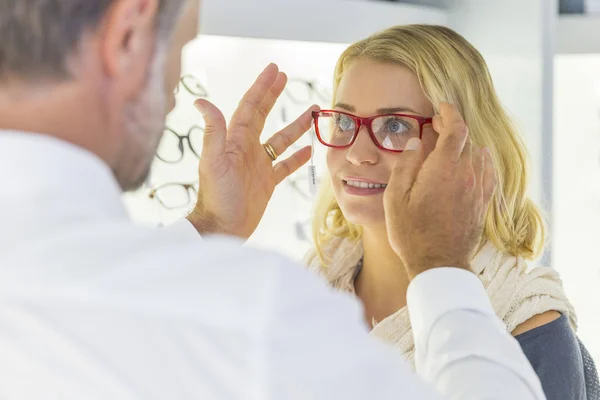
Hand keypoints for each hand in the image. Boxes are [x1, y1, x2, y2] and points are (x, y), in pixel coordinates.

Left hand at [187, 64, 316, 237]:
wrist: (223, 228)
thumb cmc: (217, 197)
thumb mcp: (214, 162)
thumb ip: (213, 131)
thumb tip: (201, 100)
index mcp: (235, 140)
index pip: (250, 107)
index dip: (262, 87)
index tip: (274, 70)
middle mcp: (247, 149)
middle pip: (263, 115)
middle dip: (273, 95)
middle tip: (285, 77)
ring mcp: (258, 165)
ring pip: (280, 139)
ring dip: (295, 125)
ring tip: (312, 111)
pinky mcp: (267, 183)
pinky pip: (285, 166)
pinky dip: (296, 157)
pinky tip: (309, 150)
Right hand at [383, 103, 496, 278]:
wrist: (438, 264)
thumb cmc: (411, 232)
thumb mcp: (395, 198)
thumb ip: (405, 166)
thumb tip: (416, 143)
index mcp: (443, 169)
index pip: (456, 128)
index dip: (449, 113)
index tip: (441, 107)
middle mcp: (466, 174)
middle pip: (466, 139)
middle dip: (452, 128)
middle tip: (436, 127)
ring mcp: (477, 189)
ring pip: (477, 154)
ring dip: (464, 145)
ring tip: (449, 145)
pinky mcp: (482, 202)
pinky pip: (488, 172)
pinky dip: (480, 160)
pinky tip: (474, 161)